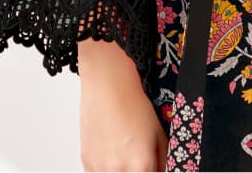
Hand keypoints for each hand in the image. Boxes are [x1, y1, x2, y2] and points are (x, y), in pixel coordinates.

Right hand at [78, 38, 167, 171]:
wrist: (107, 87)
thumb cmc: (133, 105)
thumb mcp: (158, 133)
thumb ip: (163, 160)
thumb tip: (164, 170)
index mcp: (142, 166)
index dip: (155, 172)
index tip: (154, 166)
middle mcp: (120, 172)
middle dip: (139, 170)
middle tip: (140, 160)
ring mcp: (100, 170)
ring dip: (123, 170)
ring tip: (126, 152)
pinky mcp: (86, 165)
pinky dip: (108, 168)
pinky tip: (113, 151)